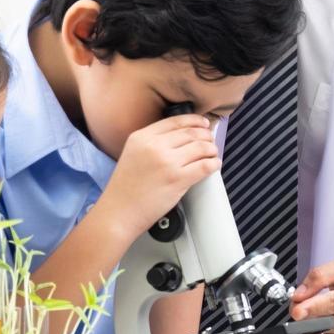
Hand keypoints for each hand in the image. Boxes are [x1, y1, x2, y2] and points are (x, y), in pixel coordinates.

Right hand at [97, 114, 218, 236]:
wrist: (119, 212)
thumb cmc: (125, 188)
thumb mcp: (132, 154)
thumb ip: (151, 143)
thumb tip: (181, 138)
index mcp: (141, 137)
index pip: (175, 121)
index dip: (194, 121)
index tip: (204, 124)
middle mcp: (154, 146)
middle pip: (191, 133)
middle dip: (206, 135)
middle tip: (211, 140)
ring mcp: (167, 162)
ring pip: (201, 147)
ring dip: (212, 149)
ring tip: (213, 153)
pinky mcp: (178, 179)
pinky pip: (205, 166)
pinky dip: (214, 163)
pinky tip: (214, 164)